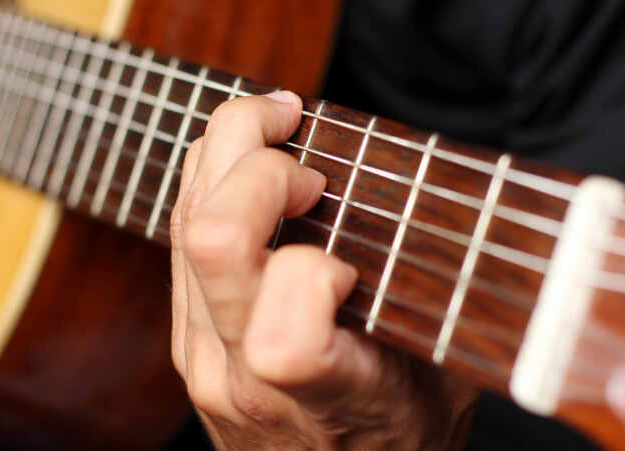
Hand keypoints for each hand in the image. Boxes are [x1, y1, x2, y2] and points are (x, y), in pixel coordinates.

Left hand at [171, 91, 479, 449]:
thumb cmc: (398, 432)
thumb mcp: (442, 375)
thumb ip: (435, 301)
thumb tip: (447, 202)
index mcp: (321, 397)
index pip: (285, 336)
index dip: (318, 272)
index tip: (351, 264)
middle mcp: (240, 376)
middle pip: (213, 239)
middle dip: (255, 155)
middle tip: (299, 137)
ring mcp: (200, 353)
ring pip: (183, 222)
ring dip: (226, 153)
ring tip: (277, 132)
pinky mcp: (184, 334)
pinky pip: (178, 237)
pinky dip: (210, 183)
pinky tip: (250, 173)